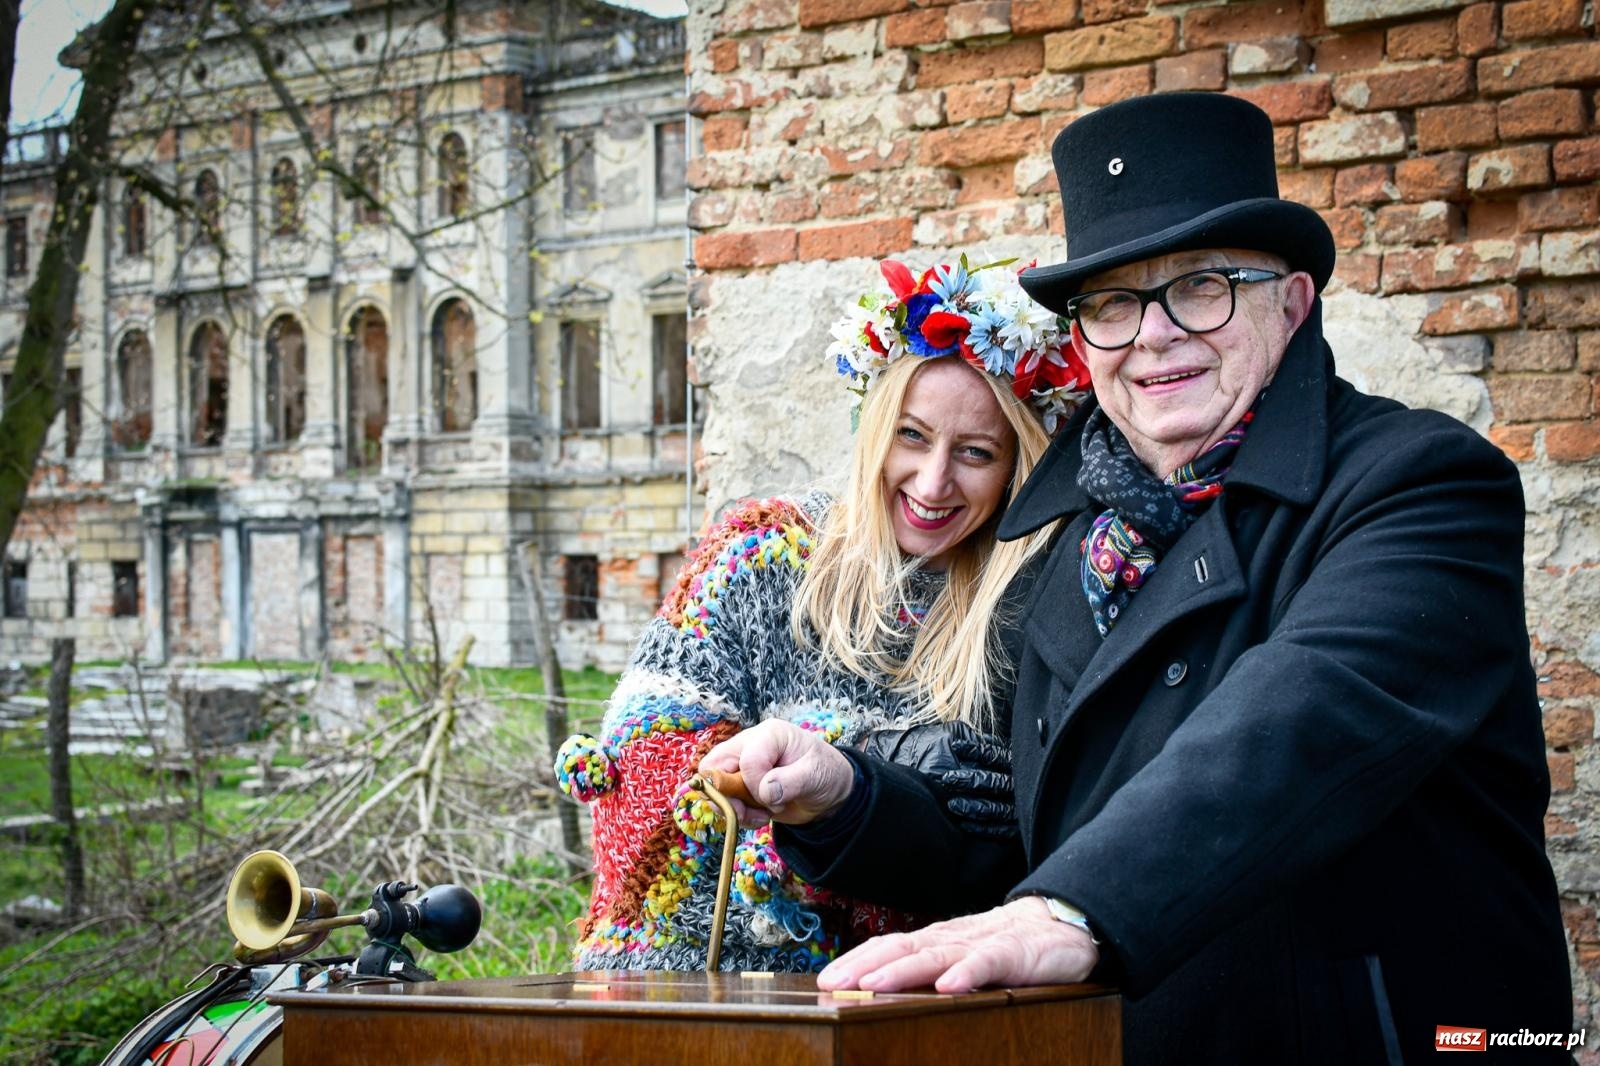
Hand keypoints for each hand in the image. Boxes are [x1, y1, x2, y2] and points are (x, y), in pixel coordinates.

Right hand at [699, 719, 854, 826]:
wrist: (828, 791)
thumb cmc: (825, 773)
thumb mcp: (815, 775)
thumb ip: (790, 781)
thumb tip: (764, 791)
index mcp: (769, 735)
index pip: (746, 759)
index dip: (755, 784)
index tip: (775, 798)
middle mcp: (749, 745)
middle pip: (714, 767)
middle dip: (728, 796)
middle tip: (749, 811)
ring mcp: (741, 765)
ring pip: (713, 785)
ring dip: (733, 807)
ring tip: (762, 814)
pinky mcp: (739, 784)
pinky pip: (722, 801)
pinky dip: (737, 814)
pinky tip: (761, 815)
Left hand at [816, 897, 1097, 993]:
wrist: (1063, 925)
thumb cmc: (1008, 948)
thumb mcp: (963, 959)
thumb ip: (930, 970)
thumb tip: (883, 991)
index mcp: (937, 940)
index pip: (889, 946)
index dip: (856, 960)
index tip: (824, 979)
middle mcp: (952, 938)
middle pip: (901, 948)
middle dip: (863, 964)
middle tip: (831, 983)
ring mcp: (982, 944)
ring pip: (936, 955)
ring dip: (903, 969)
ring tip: (873, 984)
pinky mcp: (1014, 955)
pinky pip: (987, 963)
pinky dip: (967, 973)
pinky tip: (947, 986)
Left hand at [940, 727, 1016, 837]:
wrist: (1046, 802)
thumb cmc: (1020, 771)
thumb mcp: (1011, 753)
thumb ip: (993, 746)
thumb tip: (967, 735)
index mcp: (1018, 764)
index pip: (995, 755)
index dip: (975, 750)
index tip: (955, 746)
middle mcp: (1021, 785)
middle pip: (993, 782)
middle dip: (969, 780)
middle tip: (947, 779)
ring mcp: (1022, 807)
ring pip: (996, 808)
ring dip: (972, 807)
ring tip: (952, 805)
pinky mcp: (1020, 827)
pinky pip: (1001, 830)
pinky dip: (983, 828)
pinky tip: (965, 825)